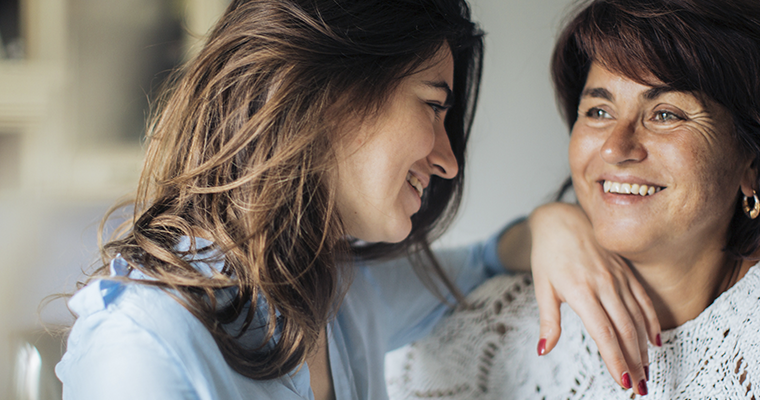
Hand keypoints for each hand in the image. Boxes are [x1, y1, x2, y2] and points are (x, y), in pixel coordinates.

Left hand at [528, 202, 659, 394]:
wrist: (561, 220)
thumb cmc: (548, 255)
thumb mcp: (542, 288)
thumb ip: (548, 321)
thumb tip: (544, 349)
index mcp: (581, 291)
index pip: (604, 333)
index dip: (615, 359)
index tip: (622, 380)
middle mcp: (605, 285)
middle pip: (625, 330)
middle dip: (634, 362)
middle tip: (639, 387)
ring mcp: (618, 278)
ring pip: (637, 318)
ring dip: (644, 348)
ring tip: (646, 372)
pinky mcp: (626, 272)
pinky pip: (644, 300)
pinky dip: (651, 322)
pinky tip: (655, 341)